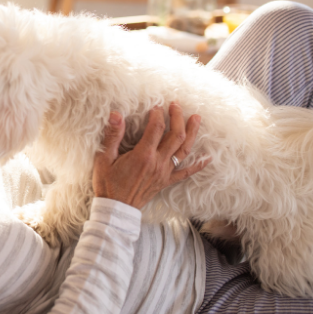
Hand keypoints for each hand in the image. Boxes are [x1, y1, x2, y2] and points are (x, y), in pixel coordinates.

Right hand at [92, 103, 209, 209]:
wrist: (116, 209)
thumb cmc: (108, 184)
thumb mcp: (104, 158)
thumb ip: (112, 136)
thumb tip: (115, 115)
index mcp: (143, 155)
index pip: (156, 128)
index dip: (158, 114)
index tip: (156, 105)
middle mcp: (158, 163)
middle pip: (175, 136)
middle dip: (178, 118)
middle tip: (176, 105)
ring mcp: (164, 172)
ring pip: (184, 150)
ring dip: (191, 133)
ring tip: (196, 118)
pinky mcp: (166, 181)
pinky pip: (186, 172)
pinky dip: (198, 165)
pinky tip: (208, 158)